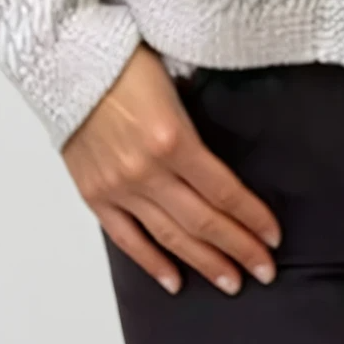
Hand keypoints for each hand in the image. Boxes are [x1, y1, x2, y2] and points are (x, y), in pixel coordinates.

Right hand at [61, 44, 282, 296]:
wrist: (70, 61)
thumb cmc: (127, 62)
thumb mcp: (178, 84)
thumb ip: (198, 130)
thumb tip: (225, 167)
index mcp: (173, 139)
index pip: (224, 192)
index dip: (253, 218)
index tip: (273, 237)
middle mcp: (147, 171)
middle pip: (203, 222)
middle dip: (239, 249)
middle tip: (264, 271)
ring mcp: (119, 188)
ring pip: (170, 237)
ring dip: (204, 263)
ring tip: (231, 282)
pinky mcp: (94, 195)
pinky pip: (127, 239)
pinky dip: (152, 263)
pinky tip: (175, 281)